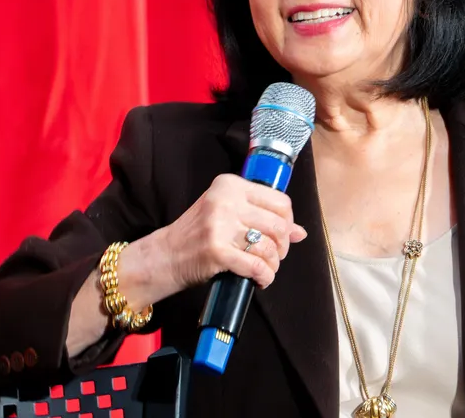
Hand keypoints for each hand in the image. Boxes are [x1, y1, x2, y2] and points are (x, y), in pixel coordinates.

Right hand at [120, 174, 307, 306]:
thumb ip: (262, 217)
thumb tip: (300, 232)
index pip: (280, 201)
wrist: (164, 255)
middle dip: (283, 247)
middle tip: (275, 256)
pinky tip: (260, 280)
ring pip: (270, 247)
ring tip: (266, 269)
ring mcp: (219, 224)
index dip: (288, 222)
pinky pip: (256, 266)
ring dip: (273, 264)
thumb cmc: (198, 234)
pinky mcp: (216, 250)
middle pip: (278, 225)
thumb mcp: (228, 214)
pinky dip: (265, 277)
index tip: (282, 235)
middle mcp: (225, 200)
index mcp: (230, 185)